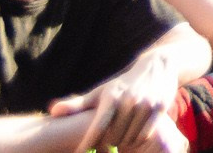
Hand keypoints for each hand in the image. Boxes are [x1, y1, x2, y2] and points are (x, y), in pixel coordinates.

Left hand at [47, 68, 174, 150]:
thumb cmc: (121, 85)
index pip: (97, 129)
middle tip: (104, 147)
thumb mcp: (100, 93)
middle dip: (107, 145)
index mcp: (111, 97)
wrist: (156, 67)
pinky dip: (137, 140)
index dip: (86, 145)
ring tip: (118, 143)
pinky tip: (133, 137)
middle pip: (113, 138)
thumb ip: (77, 105)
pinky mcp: (160, 108)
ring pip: (130, 139)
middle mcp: (128, 100)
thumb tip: (52, 111)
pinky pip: (145, 135)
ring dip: (123, 145)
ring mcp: (146, 104)